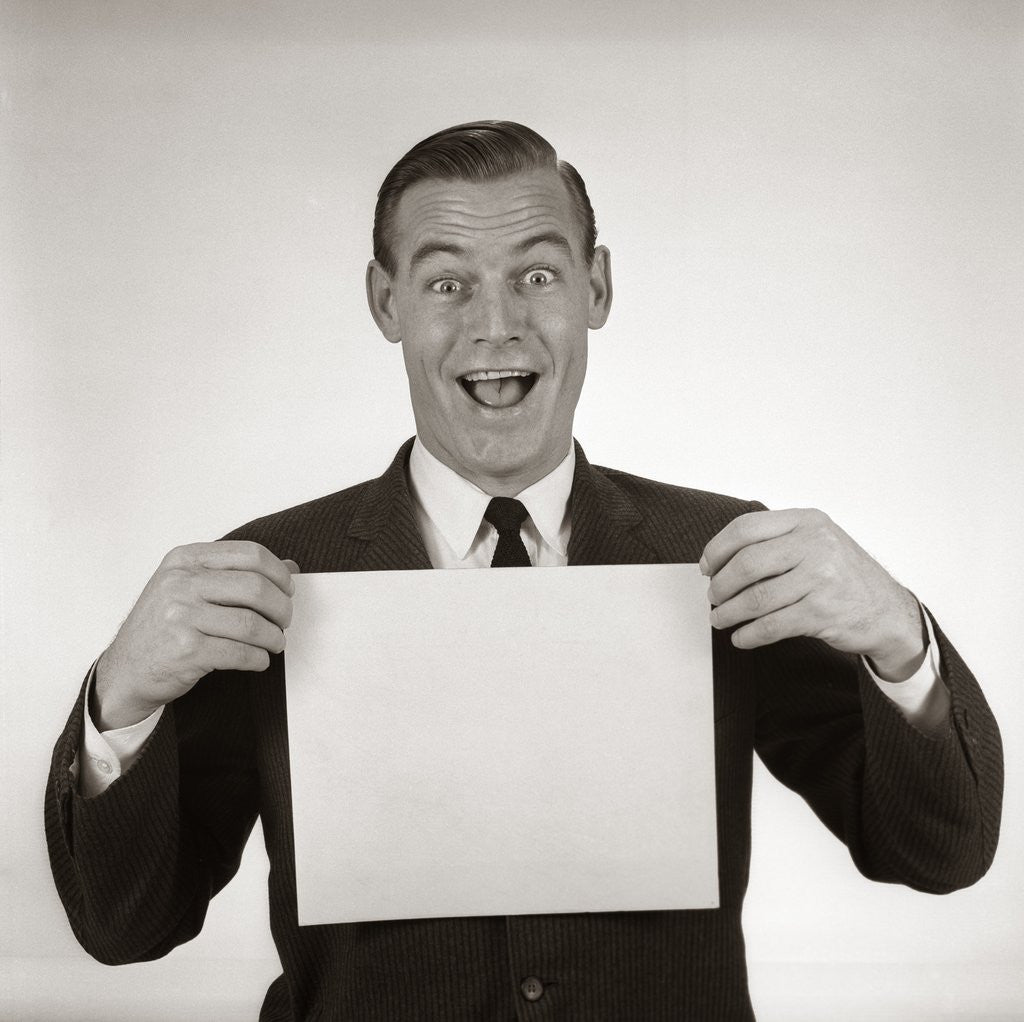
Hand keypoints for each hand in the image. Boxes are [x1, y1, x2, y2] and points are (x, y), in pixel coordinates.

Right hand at [93, 541, 299, 729]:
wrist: (126, 669)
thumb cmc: (165, 626)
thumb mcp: (191, 587)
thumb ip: (237, 574)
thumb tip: (291, 567)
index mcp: (185, 559)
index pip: (250, 554)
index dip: (279, 574)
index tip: (287, 591)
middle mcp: (180, 583)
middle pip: (256, 588)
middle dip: (282, 608)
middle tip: (284, 622)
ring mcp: (181, 616)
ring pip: (252, 623)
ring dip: (273, 637)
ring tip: (274, 643)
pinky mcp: (186, 650)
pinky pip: (240, 652)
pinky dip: (258, 658)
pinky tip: (259, 660)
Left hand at [700, 509, 925, 680]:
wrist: (888, 612)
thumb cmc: (842, 576)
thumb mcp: (816, 542)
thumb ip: (776, 541)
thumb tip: (718, 560)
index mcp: (807, 521)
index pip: (746, 528)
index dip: (717, 549)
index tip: (706, 567)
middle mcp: (816, 545)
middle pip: (746, 563)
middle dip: (720, 585)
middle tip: (713, 597)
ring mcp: (821, 578)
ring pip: (755, 597)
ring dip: (729, 613)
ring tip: (720, 618)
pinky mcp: (822, 612)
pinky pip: (771, 625)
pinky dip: (748, 634)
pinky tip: (741, 637)